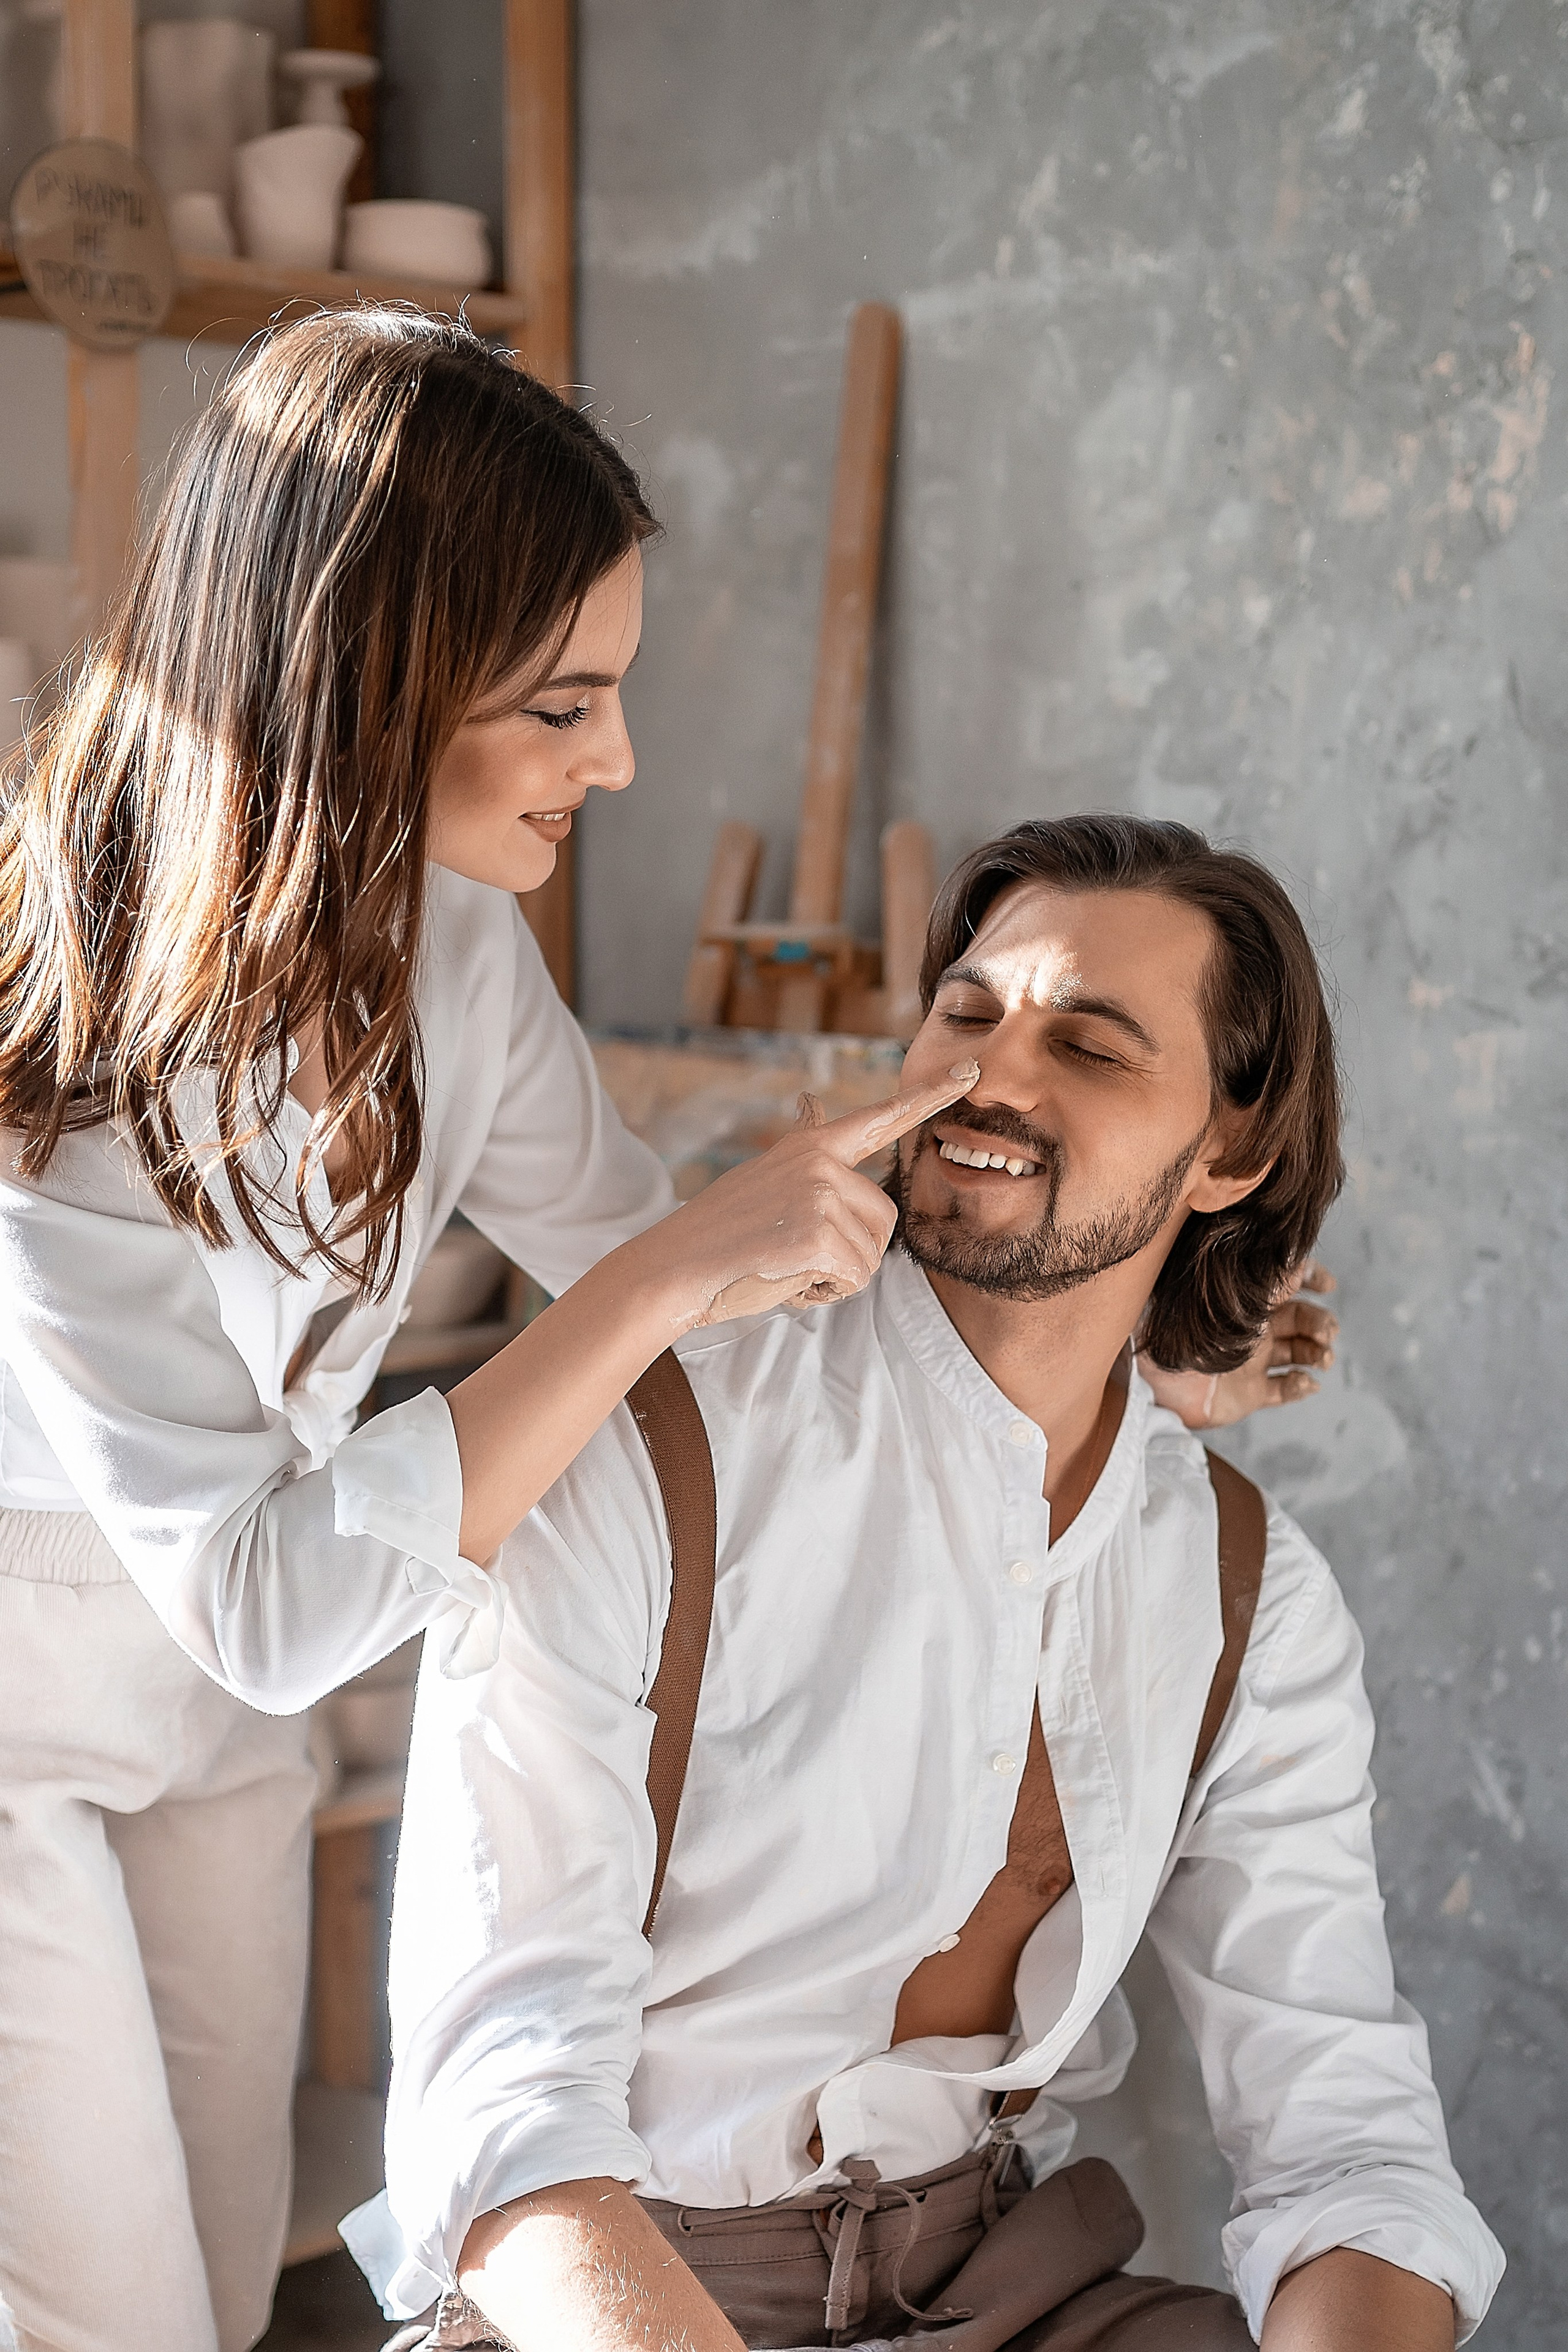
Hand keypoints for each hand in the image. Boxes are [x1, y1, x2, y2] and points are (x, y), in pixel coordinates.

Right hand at [633, 1063, 980, 1335]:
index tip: (969, 1074)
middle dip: (850, 1252)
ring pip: (871, 1255)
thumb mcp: (766, 1179)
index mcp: (810, 1147)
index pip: (878, 1118)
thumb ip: (803, 1152)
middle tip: (793, 1253)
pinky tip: (784, 1278)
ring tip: (783, 1263)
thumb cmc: (721, 1236)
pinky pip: (854, 1278)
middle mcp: (820, 1162)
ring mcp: (820, 1194)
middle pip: (884, 1220)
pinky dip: (823, 1292)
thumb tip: (812, 1101)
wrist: (674, 1268)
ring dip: (835, 1275)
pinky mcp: (818, 1234)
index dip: (927, 1098)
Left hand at [1145, 1261, 1338, 1430]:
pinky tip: (1305, 1381)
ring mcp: (1252, 1359)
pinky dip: (1302, 1386)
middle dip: (1320, 1322)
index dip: (1312, 1278)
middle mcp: (1251, 1326)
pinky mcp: (1248, 1393)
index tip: (1328, 1284)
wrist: (1149, 1376)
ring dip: (1318, 1353)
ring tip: (1321, 1358)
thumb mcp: (1211, 1291)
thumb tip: (1288, 1251)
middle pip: (1301, 1318)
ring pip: (1301, 1352)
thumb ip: (1249, 1272)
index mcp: (1243, 1298)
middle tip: (1325, 1332)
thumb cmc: (1171, 1325)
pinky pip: (1284, 1389)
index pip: (1285, 1281)